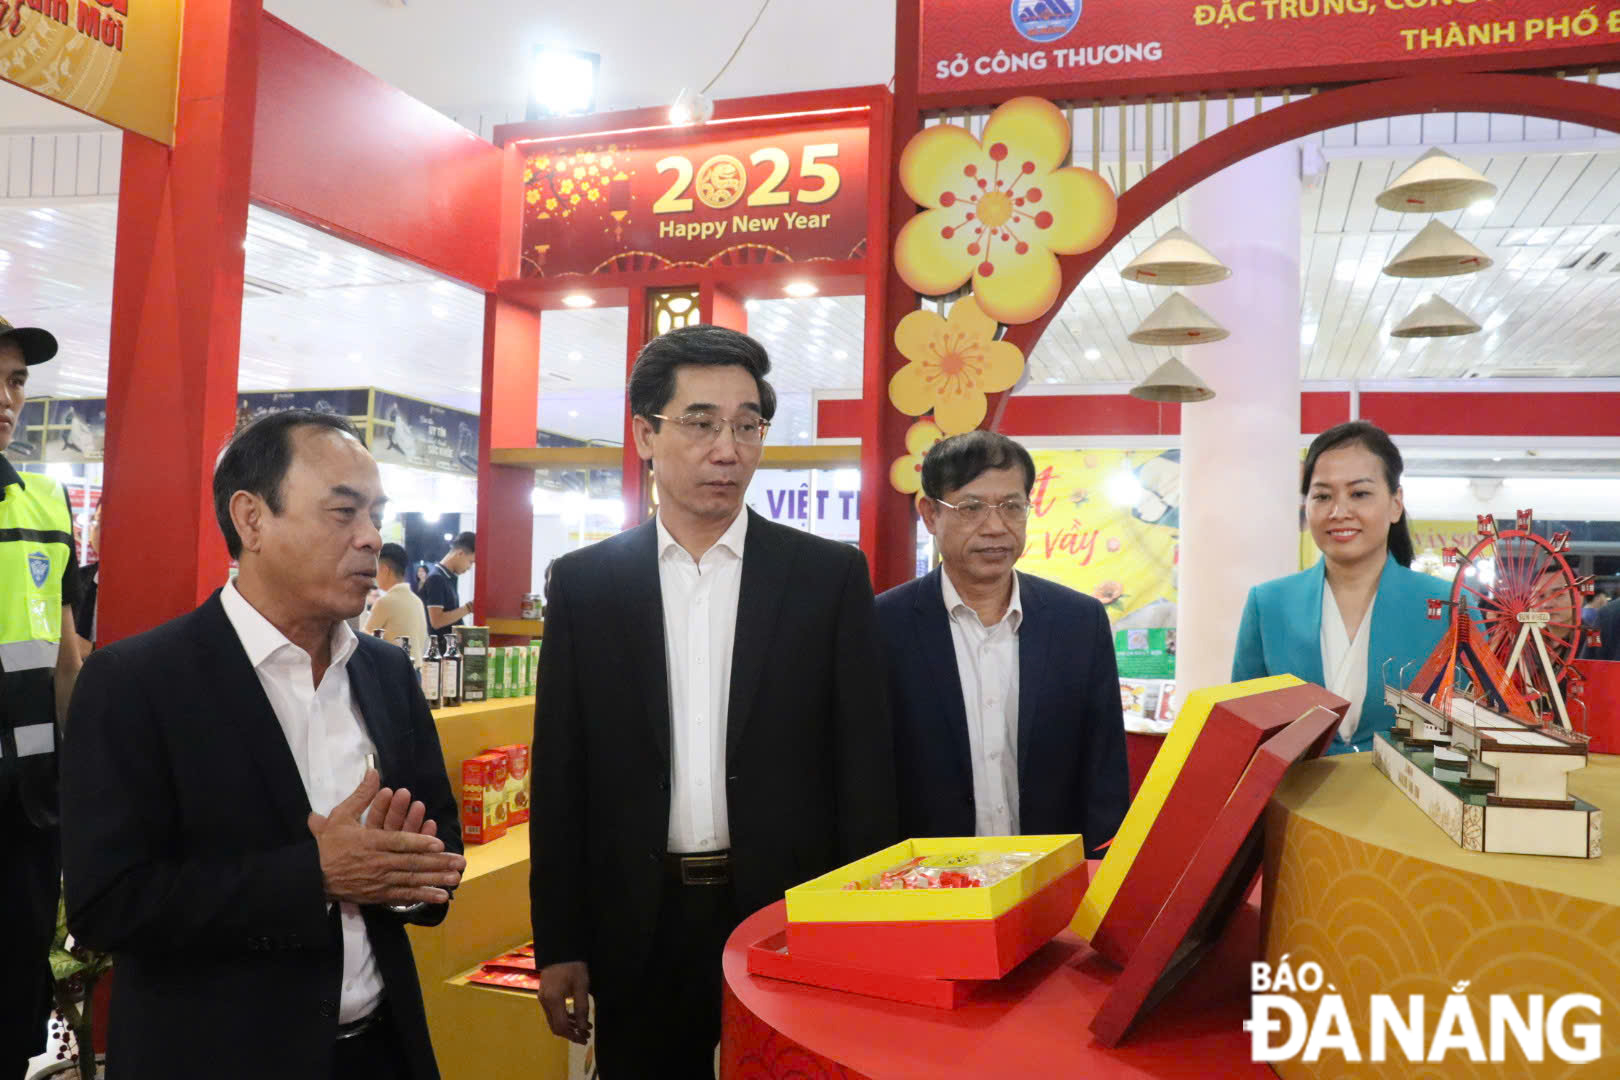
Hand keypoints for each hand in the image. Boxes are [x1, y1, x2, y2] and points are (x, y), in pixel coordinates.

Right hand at [309, 770, 464, 905]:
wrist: (312, 876)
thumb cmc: (328, 845)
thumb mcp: (341, 816)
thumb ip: (361, 795)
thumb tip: (374, 772)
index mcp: (371, 842)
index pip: (398, 843)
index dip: (419, 843)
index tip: (439, 845)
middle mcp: (378, 863)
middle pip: (412, 863)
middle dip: (438, 864)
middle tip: (460, 863)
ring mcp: (380, 881)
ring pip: (412, 880)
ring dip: (436, 880)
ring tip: (456, 879)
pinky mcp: (379, 895)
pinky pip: (404, 896)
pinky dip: (423, 896)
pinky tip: (441, 897)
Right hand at [538, 961, 590, 1044]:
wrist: (560, 950)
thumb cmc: (573, 966)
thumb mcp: (581, 986)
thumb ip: (582, 1008)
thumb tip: (583, 1027)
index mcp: (553, 1000)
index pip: (561, 1026)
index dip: (573, 1035)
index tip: (585, 1037)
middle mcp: (545, 1001)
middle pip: (555, 1026)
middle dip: (570, 1034)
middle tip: (585, 1036)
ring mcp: (542, 998)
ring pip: (553, 1020)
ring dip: (568, 1026)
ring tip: (583, 1027)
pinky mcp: (544, 995)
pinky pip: (552, 1012)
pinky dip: (563, 1017)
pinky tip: (574, 1017)